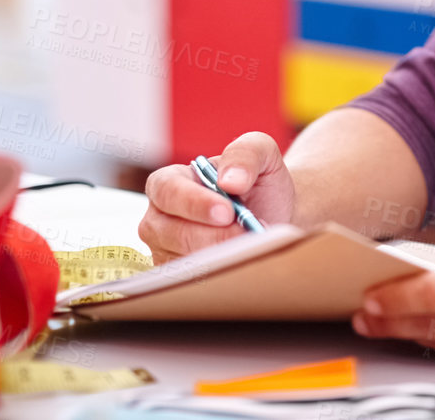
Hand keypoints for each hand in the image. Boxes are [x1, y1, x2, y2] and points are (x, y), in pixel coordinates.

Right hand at [138, 131, 294, 263]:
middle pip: (172, 232)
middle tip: (247, 235)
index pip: (167, 190)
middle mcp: (160, 217)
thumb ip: (245, 153)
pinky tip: (241, 266)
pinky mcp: (178, 276)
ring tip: (251, 247)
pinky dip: (218, 276)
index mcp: (170, 181)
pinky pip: (191, 283)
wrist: (274, 214)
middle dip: (213, 236)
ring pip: (183, 260)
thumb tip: (229, 181)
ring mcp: (165, 250)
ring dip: (219, 257)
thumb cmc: (260, 182)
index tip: (227, 212)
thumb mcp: (260, 152)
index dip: (195, 203)